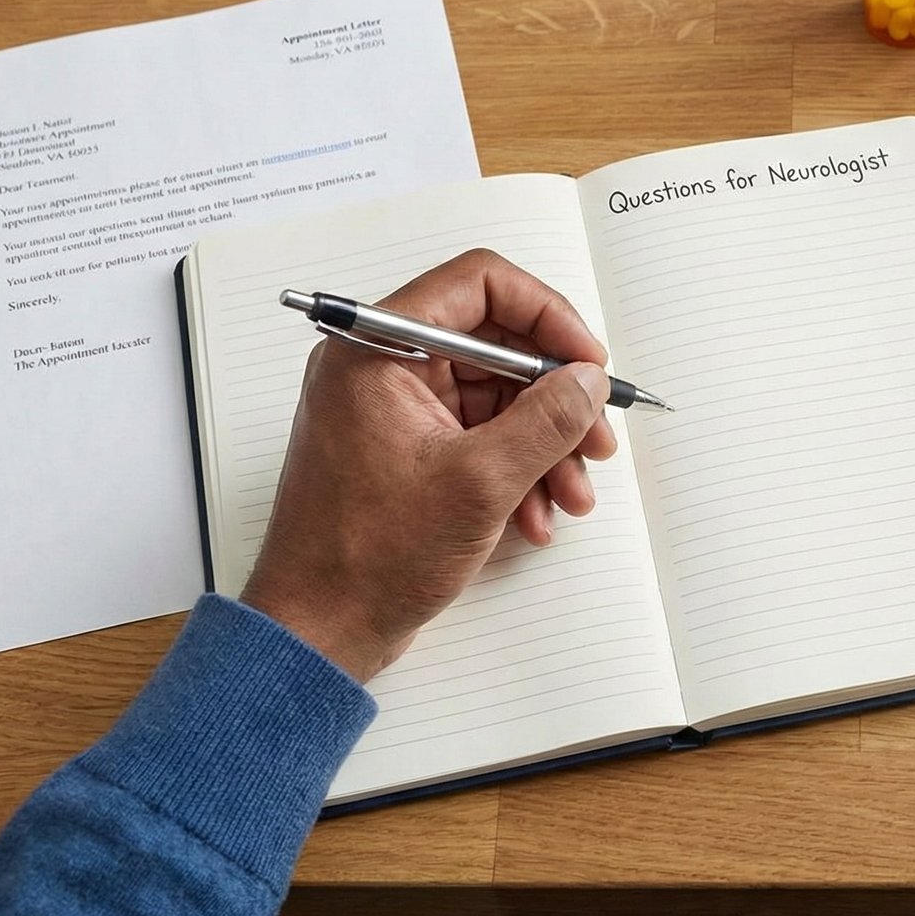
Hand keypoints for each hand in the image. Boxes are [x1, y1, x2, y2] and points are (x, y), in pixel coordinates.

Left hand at [240, 249, 617, 683]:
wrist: (319, 631)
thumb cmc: (366, 559)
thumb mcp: (480, 483)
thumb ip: (545, 420)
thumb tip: (585, 380)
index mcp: (376, 350)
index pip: (479, 285)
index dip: (547, 316)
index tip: (586, 362)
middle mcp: (380, 368)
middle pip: (495, 346)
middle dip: (555, 396)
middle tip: (595, 437)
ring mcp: (392, 411)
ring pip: (494, 398)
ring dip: (544, 444)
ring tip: (571, 493)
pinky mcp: (406, 451)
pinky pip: (478, 437)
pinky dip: (516, 470)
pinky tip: (536, 515)